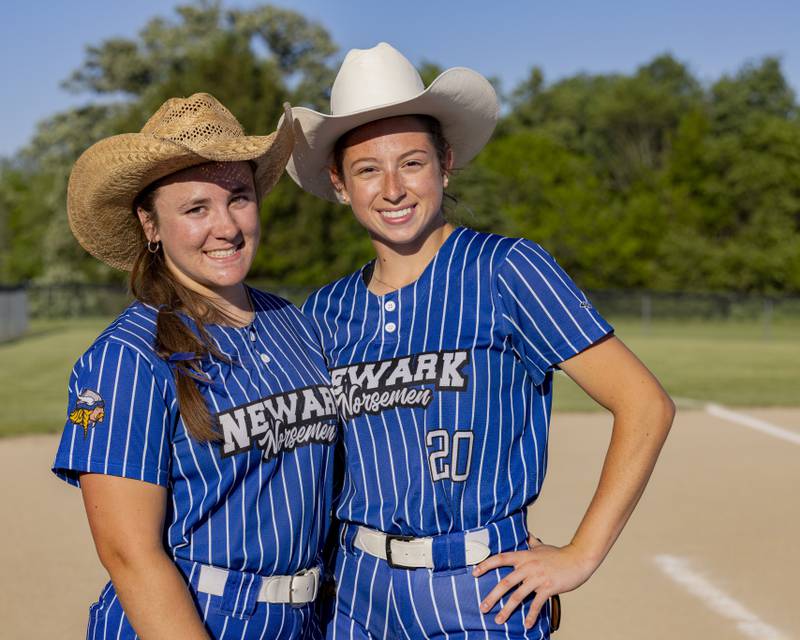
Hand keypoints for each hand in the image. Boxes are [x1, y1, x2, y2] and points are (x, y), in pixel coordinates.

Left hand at [472, 537, 595, 628]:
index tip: (474, 573)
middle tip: (482, 607)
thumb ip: (532, 543)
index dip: (486, 565)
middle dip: (492, 597)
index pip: (500, 558)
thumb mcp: (542, 547)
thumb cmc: (559, 554)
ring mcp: (538, 578)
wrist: (578, 559)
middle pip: (505, 582)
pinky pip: (536, 604)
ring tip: (498, 620)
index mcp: (524, 556)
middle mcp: (528, 567)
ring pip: (518, 596)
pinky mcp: (548, 588)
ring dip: (506, 610)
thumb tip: (527, 536)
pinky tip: (526, 625)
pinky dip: (531, 615)